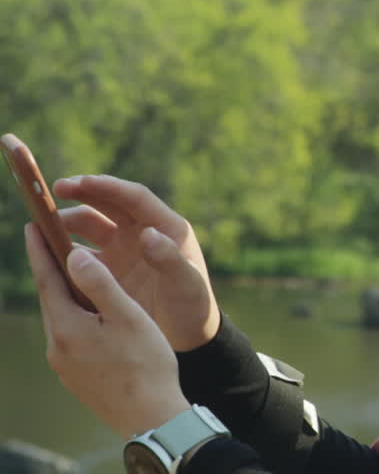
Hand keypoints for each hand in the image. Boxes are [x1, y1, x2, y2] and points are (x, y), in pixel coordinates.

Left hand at [26, 225, 190, 438]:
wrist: (150, 417)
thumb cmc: (146, 364)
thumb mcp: (128, 317)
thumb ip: (99, 284)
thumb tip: (73, 254)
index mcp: (68, 327)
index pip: (48, 279)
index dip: (40, 250)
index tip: (32, 225)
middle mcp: (57, 346)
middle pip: (51, 298)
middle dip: (51, 270)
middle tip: (50, 241)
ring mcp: (64, 365)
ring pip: (61, 318)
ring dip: (65, 294)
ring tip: (74, 274)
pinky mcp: (75, 377)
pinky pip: (70, 337)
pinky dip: (76, 316)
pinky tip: (92, 316)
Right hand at [51, 175, 219, 351]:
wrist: (186, 336)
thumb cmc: (193, 307)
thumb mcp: (186, 284)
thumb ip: (169, 259)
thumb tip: (148, 234)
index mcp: (167, 227)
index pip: (135, 197)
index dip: (108, 186)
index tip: (81, 182)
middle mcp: (143, 232)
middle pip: (108, 203)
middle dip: (83, 192)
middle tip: (57, 188)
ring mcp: (124, 249)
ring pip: (90, 225)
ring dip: (68, 221)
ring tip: (43, 225)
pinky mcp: (108, 269)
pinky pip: (81, 253)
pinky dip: (64, 249)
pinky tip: (46, 253)